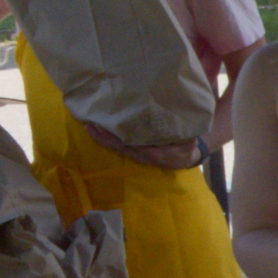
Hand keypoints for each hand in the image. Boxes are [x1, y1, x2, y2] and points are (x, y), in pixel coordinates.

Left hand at [83, 121, 204, 170]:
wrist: (185, 159)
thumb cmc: (186, 147)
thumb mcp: (187, 140)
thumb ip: (179, 132)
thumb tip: (173, 117)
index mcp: (156, 153)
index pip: (133, 145)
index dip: (118, 137)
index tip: (105, 127)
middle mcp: (144, 156)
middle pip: (120, 148)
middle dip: (104, 138)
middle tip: (89, 126)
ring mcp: (138, 156)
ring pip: (117, 148)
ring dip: (103, 139)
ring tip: (89, 127)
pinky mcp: (135, 153)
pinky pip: (119, 147)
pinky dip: (108, 139)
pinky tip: (100, 131)